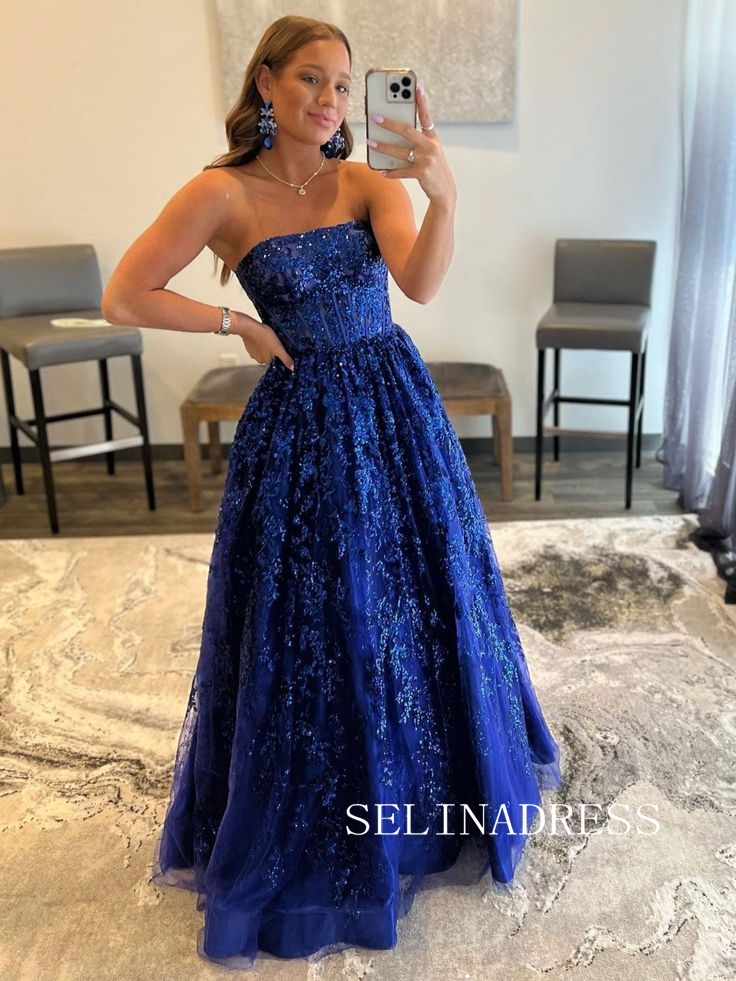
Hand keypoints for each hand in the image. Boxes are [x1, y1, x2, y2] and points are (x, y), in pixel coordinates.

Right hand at [232, 312, 294, 370]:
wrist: (249, 327)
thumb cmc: (263, 336)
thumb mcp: (278, 348)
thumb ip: (286, 359)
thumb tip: (292, 368)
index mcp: (265, 361)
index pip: (275, 360)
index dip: (277, 353)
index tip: (279, 347)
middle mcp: (258, 358)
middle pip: (268, 355)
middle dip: (272, 350)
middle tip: (275, 341)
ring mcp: (252, 352)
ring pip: (262, 350)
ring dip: (266, 345)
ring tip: (268, 338)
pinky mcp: (249, 345)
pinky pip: (256, 345)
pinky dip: (259, 341)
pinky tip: (262, 336)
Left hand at [369, 85, 456, 206]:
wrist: (445, 190)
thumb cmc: (434, 168)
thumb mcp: (431, 151)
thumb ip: (418, 141)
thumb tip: (394, 134)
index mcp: (432, 138)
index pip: (426, 116)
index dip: (421, 101)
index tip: (416, 86)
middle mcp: (430, 146)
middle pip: (407, 131)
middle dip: (390, 123)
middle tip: (375, 118)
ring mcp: (426, 159)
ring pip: (400, 151)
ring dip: (383, 147)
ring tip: (370, 142)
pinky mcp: (421, 173)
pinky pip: (401, 171)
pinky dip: (390, 172)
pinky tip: (381, 171)